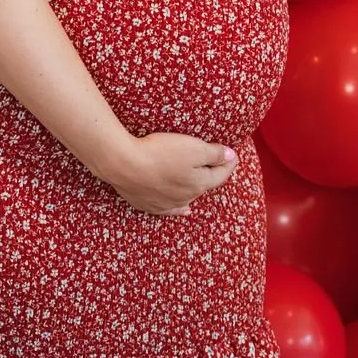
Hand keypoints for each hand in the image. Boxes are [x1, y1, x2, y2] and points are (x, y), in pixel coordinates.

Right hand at [102, 132, 239, 215]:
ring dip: (195, 189)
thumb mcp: (193, 147)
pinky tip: (184, 210)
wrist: (124, 165)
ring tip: (201, 183)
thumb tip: (231, 157)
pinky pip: (170, 209)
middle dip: (212, 174)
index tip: (233, 155)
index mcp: (199, 184)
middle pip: (204, 185)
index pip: (221, 175)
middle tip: (217, 163)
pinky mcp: (148, 204)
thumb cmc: (160, 153)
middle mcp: (186, 198)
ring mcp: (166, 203)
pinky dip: (180, 208)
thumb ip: (214, 153)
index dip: (228, 163)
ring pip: (188, 198)